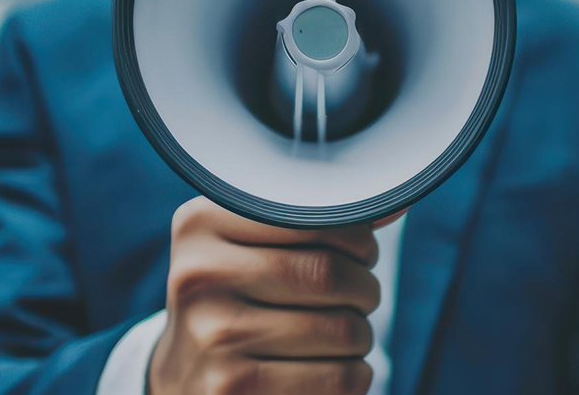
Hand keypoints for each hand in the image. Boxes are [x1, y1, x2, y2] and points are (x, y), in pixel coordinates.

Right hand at [149, 197, 394, 394]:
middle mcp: (199, 276)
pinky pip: (339, 378)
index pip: (313, 215)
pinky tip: (328, 370)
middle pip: (330, 274)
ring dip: (361, 336)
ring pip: (343, 329)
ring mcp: (212, 336)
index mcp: (201, 224)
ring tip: (340, 336)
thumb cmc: (234, 304)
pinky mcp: (231, 388)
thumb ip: (316, 221)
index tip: (359, 253)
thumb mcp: (249, 250)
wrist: (183, 381)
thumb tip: (395, 201)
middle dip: (365, 289)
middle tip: (358, 297)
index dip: (357, 238)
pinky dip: (354, 375)